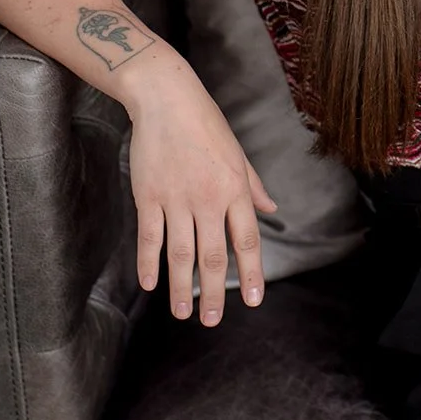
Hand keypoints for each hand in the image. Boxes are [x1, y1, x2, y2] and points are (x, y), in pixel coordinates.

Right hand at [126, 72, 277, 326]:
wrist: (166, 98)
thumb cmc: (205, 123)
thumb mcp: (238, 153)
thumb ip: (253, 186)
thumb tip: (272, 208)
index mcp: (235, 188)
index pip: (246, 240)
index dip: (250, 273)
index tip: (252, 301)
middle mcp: (208, 198)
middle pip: (212, 256)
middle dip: (212, 293)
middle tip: (212, 321)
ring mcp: (176, 198)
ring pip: (181, 254)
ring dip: (181, 288)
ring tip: (182, 313)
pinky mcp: (149, 195)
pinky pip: (150, 237)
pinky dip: (149, 263)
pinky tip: (151, 284)